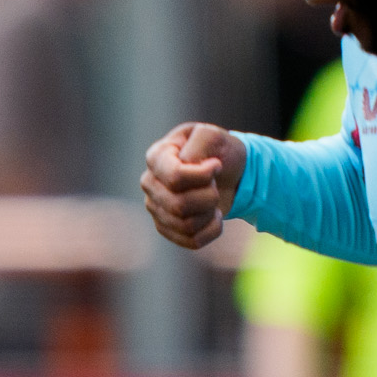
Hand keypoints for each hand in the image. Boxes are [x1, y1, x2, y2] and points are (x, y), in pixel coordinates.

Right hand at [141, 123, 246, 248]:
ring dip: (210, 212)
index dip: (203, 176)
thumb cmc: (217, 150)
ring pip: (186, 225)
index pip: (175, 177)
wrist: (226, 171)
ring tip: (214, 199)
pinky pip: (192, 241)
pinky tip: (214, 215)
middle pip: (180, 205)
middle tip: (215, 184)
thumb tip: (189, 164)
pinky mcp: (167, 228)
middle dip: (209, 196)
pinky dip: (212, 229)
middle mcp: (150, 184)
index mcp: (156, 157)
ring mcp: (156, 208)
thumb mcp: (214, 135)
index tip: (217, 165)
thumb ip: (201, 142)